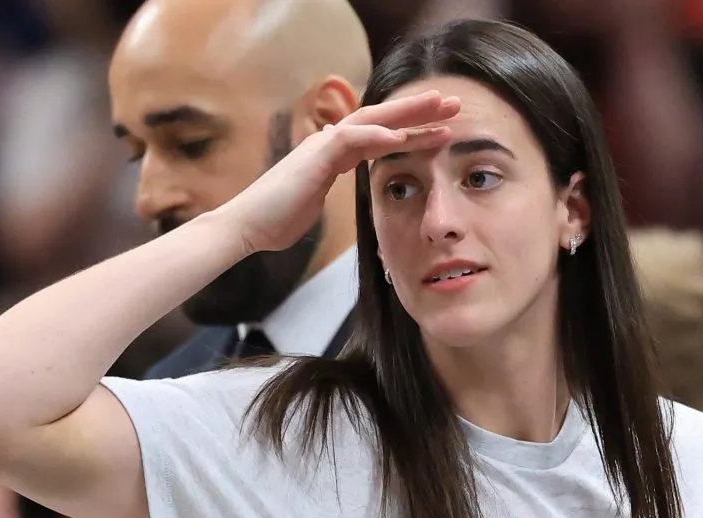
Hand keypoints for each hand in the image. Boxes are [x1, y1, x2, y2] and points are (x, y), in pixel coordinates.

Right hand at [224, 90, 460, 253]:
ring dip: (408, 114)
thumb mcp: (312, 203)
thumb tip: (331, 190)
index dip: (413, 133)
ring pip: (372, 120)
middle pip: (382, 119)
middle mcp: (330, 144)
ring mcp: (322, 147)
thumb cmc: (276, 221)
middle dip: (419, 112)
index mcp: (334, 156)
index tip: (443, 133)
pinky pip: (350, 139)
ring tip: (440, 107)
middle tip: (455, 104)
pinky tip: (401, 134)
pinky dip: (376, 135)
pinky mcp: (315, 157)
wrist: (247, 228)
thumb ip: (327, 190)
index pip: (381, 138)